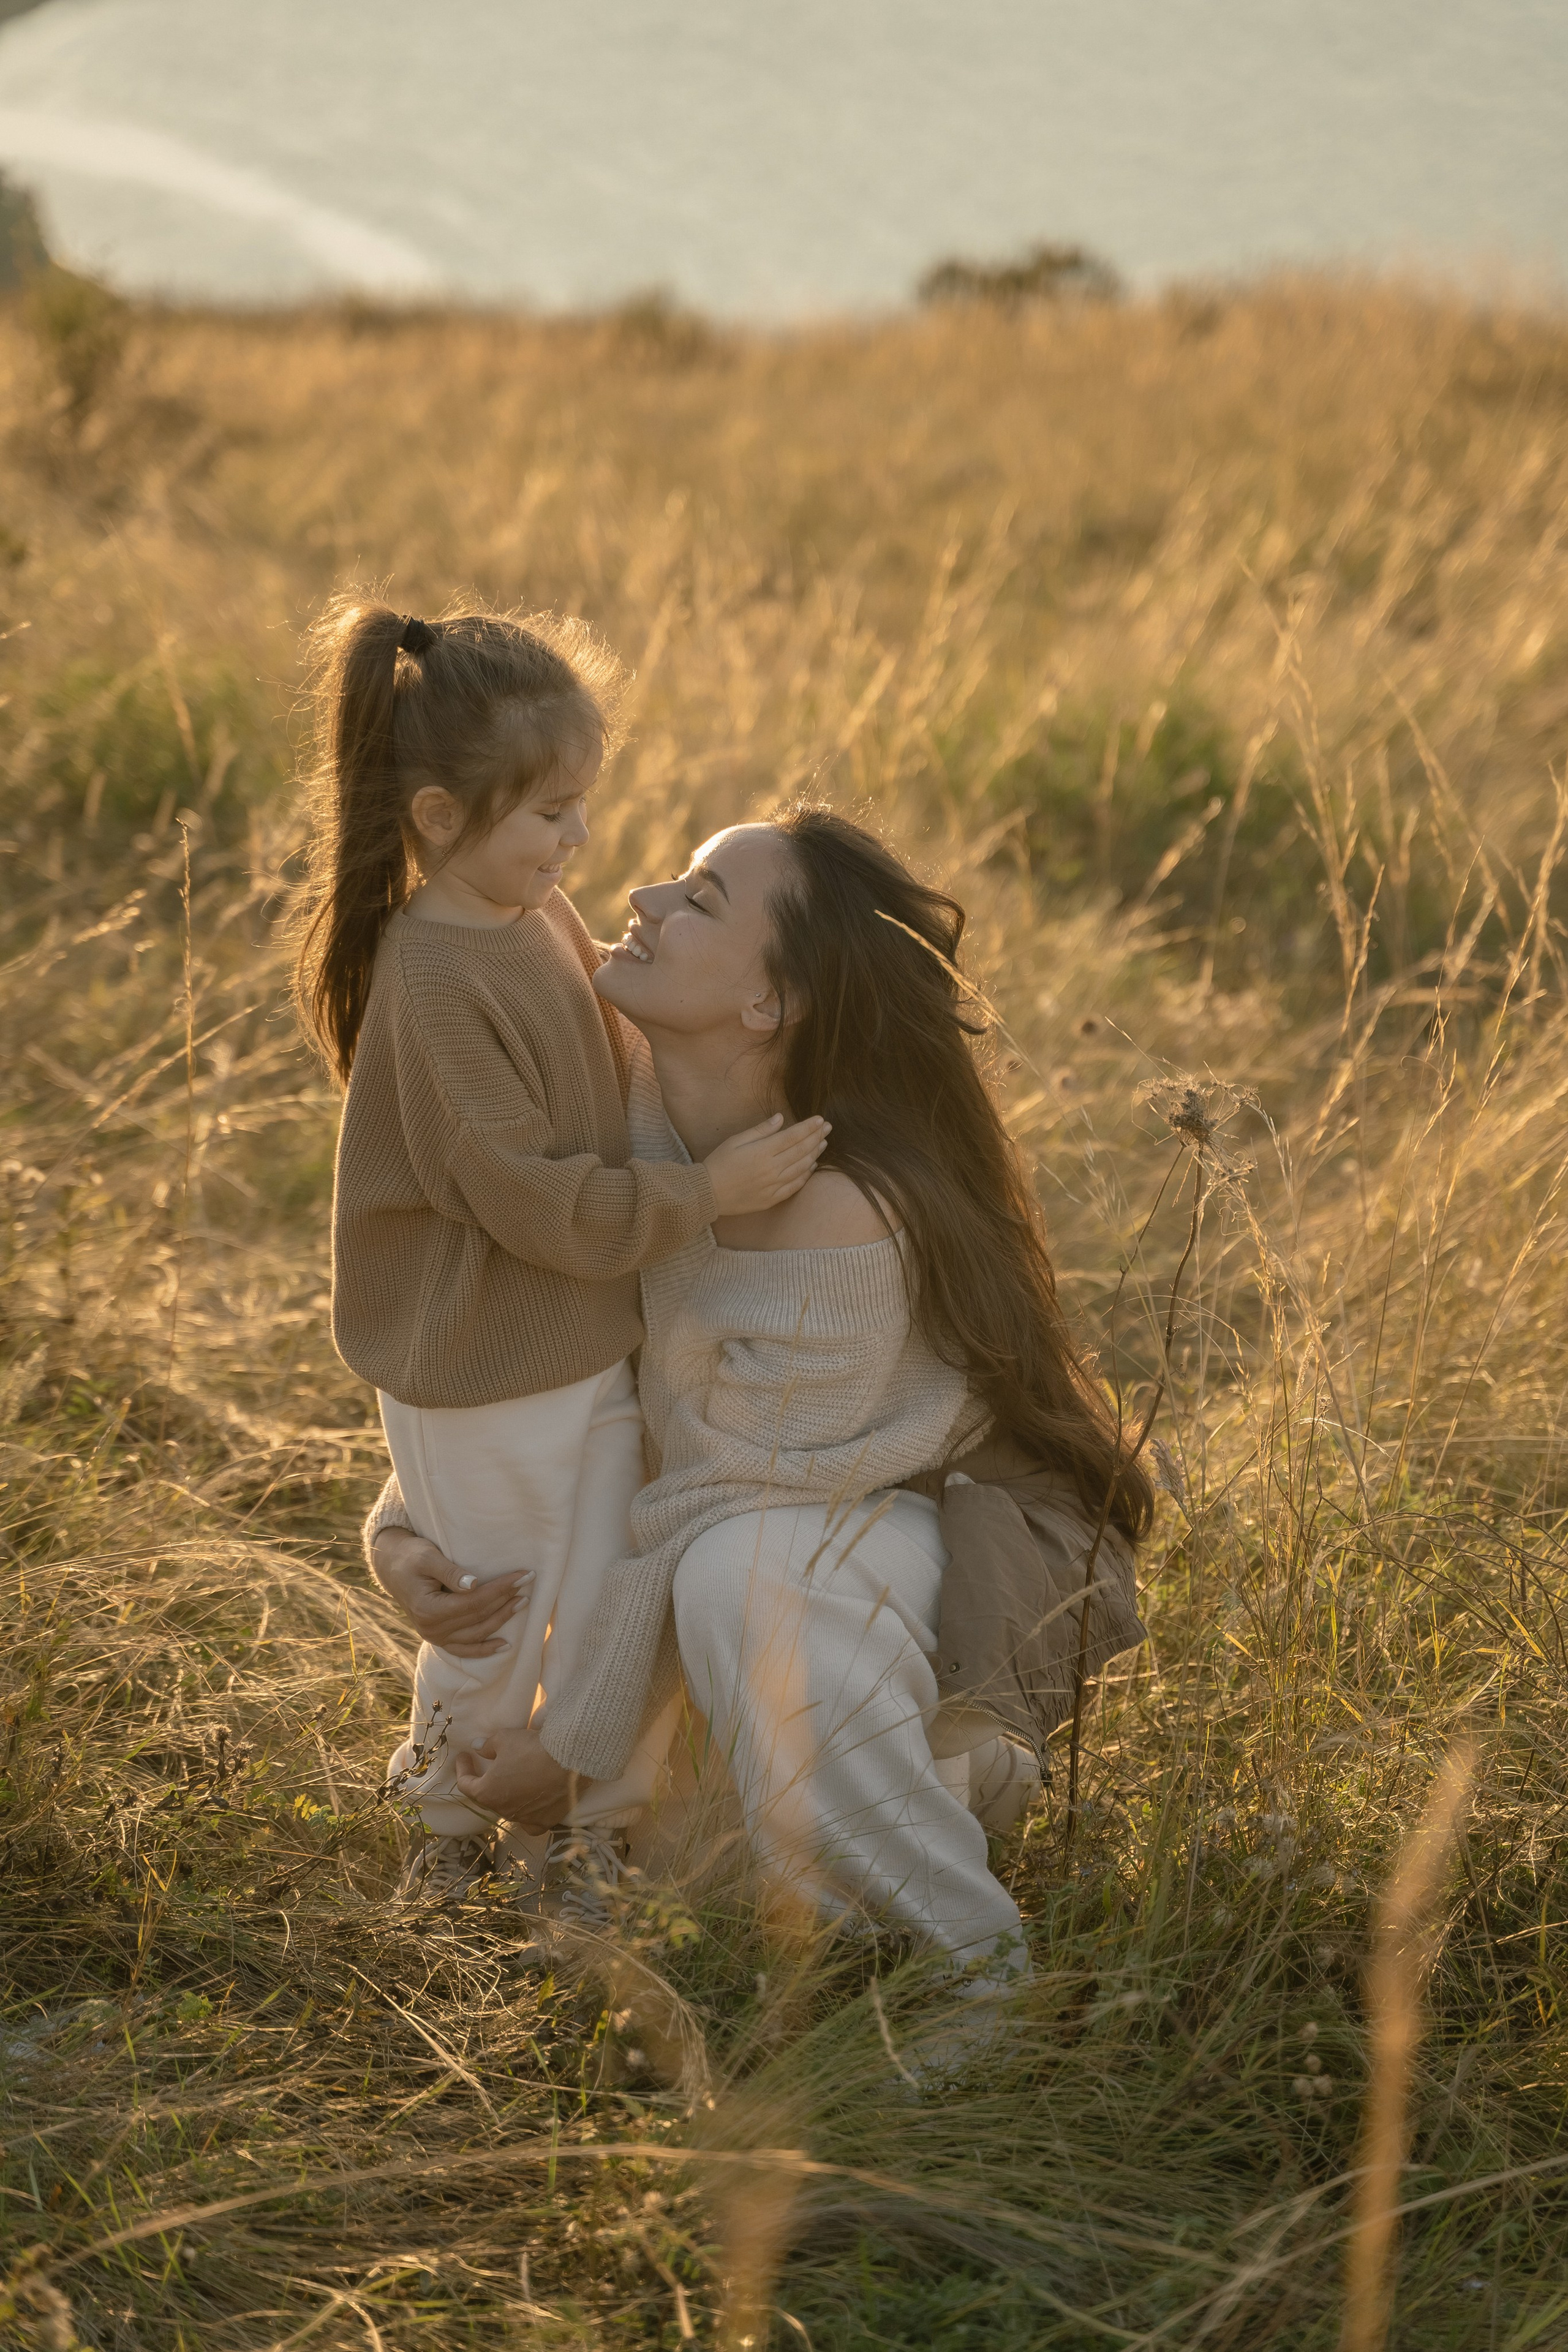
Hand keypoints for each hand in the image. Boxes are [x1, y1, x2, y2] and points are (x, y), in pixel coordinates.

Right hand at [370, 1525, 529, 1657]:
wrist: (393, 1568)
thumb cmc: (411, 1557)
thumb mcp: (427, 1556)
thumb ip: (450, 1572)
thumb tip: (474, 1584)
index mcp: (429, 1609)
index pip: (474, 1601)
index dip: (500, 1589)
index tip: (522, 1575)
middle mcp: (432, 1629)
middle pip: (478, 1617)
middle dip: (506, 1600)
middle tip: (528, 1583)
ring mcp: (435, 1637)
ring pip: (476, 1634)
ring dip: (501, 1620)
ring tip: (523, 1603)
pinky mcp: (439, 1638)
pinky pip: (465, 1650)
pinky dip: (485, 1650)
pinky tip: (505, 1645)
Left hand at [453, 1726, 574, 1832]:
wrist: (568, 1762)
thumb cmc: (531, 1749)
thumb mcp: (505, 1739)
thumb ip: (487, 1745)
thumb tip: (477, 1747)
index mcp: (487, 1792)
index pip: (466, 1784)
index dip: (463, 1768)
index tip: (465, 1756)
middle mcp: (503, 1810)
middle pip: (487, 1797)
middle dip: (485, 1780)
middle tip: (487, 1765)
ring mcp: (524, 1819)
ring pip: (508, 1809)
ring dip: (506, 1794)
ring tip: (512, 1780)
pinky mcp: (544, 1821)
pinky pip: (530, 1822)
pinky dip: (527, 1814)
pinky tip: (529, 1805)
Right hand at [704, 1113, 829, 1217]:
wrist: (707, 1193)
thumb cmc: (719, 1163)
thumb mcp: (735, 1141)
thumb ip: (760, 1130)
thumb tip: (781, 1118)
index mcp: (762, 1152)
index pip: (792, 1137)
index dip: (808, 1127)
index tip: (820, 1119)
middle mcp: (771, 1169)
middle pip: (801, 1151)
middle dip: (817, 1137)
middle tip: (828, 1128)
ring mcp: (773, 1186)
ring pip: (801, 1168)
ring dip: (815, 1154)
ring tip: (823, 1143)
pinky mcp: (772, 1199)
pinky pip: (795, 1186)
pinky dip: (806, 1175)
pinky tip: (812, 1166)